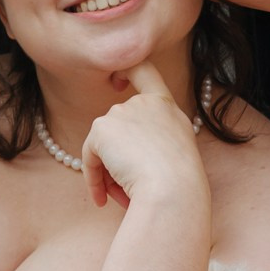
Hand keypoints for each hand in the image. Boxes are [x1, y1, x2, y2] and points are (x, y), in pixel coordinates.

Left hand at [80, 61, 207, 209]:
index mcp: (167, 108)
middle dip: (118, 160)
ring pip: (104, 147)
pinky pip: (89, 158)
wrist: (173, 191)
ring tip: (123, 198)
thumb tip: (121, 155)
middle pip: (118, 128)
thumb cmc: (179, 185)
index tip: (117, 81)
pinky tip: (103, 199)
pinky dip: (93, 180)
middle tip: (126, 191)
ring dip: (109, 175)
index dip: (127, 71)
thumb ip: (153, 142)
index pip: (145, 71)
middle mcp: (144, 103)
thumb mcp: (175, 154)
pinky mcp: (102, 128)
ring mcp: (122, 112)